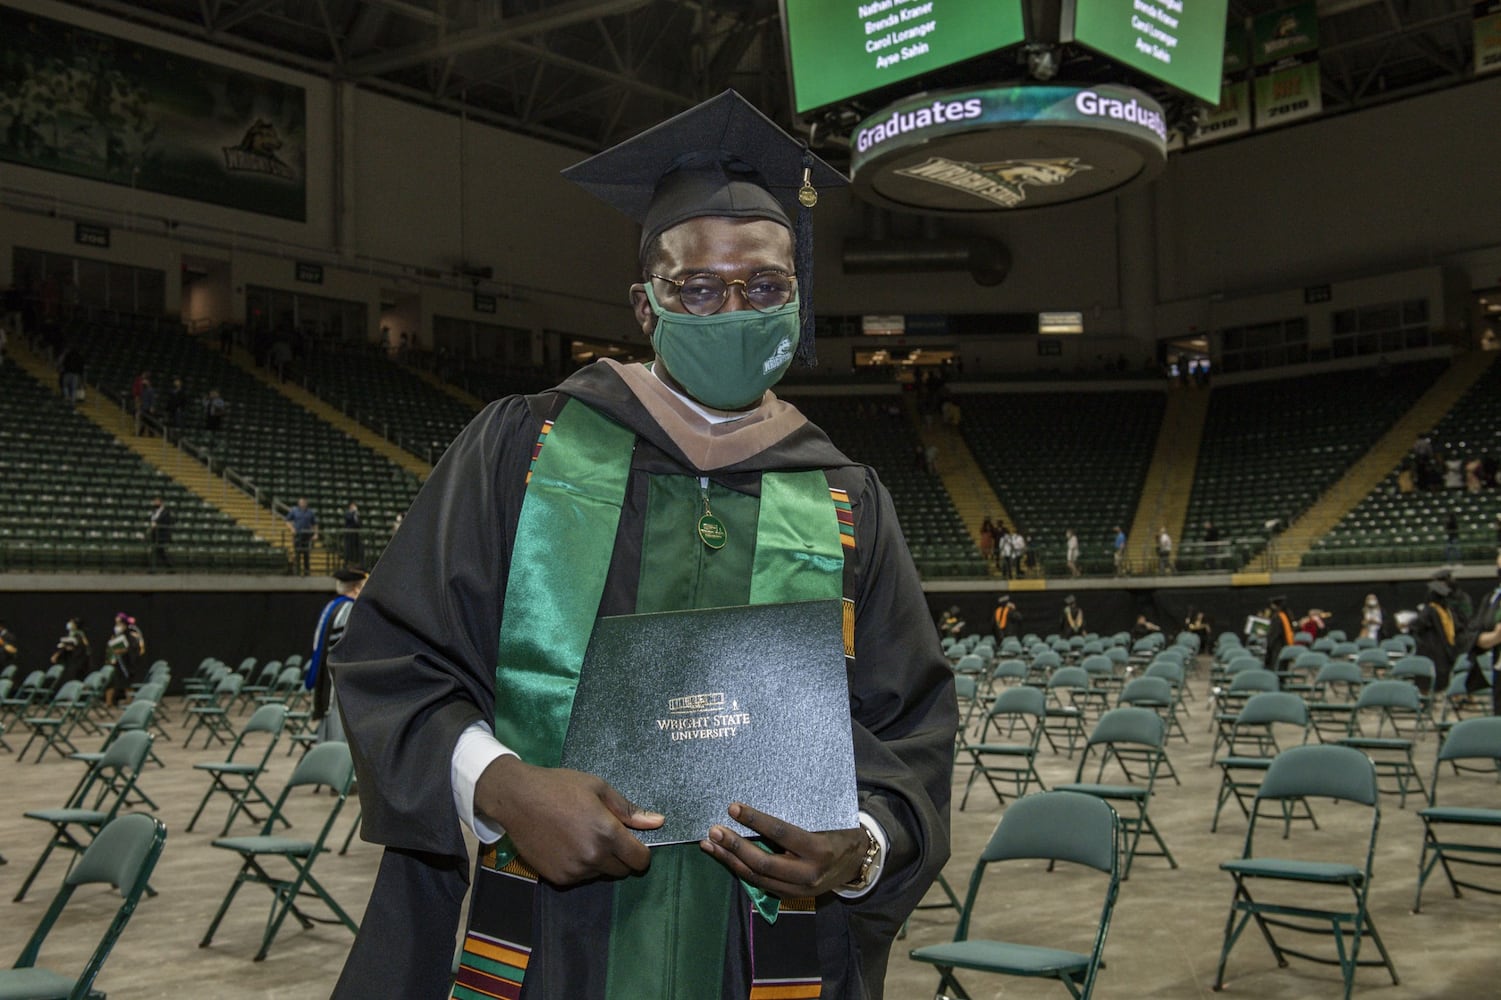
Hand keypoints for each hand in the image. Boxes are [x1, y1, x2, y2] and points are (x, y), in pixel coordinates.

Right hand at [473, 756, 662, 885]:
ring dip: (599, 861)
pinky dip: (579, 866)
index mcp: (607, 834)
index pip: (640, 860)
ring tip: (580, 836)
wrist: (518, 799)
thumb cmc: (560, 787)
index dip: (641, 852)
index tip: (632, 842)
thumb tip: (659, 822)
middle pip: (622, 870)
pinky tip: (566, 845)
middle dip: (620, 856)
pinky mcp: (558, 878)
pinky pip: (580, 878)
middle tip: (603, 834)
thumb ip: (629, 810)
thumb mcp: (598, 789)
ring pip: (600, 874)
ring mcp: (574, 871)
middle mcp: (593, 857)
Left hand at [700, 802, 866, 898]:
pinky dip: (740, 870)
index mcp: (819, 850)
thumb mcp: (827, 820)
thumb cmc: (840, 830)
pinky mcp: (791, 896)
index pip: (781, 833)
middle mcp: (809, 874)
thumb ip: (800, 814)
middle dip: (735, 846)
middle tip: (714, 830)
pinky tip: (725, 857)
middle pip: (763, 863)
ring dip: (730, 861)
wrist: (858, 862)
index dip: (755, 820)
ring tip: (710, 844)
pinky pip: (761, 884)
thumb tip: (763, 791)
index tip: (733, 808)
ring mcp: (799, 890)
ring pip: (757, 878)